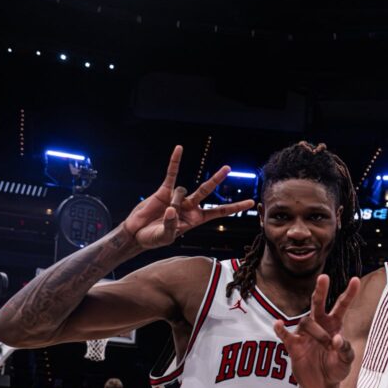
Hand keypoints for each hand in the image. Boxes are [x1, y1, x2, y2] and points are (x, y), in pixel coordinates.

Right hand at [123, 146, 254, 248]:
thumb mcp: (165, 237)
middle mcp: (190, 207)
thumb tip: (173, 209)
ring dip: (173, 202)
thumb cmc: (153, 238)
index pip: (218, 212)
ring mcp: (178, 197)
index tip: (250, 202)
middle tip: (228, 168)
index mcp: (195, 220)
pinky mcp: (164, 190)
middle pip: (206, 190)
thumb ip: (171, 226)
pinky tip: (179, 149)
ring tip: (164, 213)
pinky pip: (171, 174)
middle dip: (216, 179)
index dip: (233, 208)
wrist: (137, 233)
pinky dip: (175, 161)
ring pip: (182, 192)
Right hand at [273, 275, 360, 387]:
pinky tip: (278, 324)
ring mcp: (305, 334)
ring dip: (317, 333)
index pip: (341, 306)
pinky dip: (280, 329)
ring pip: (306, 322)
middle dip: (320, 290)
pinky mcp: (293, 346)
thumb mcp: (346, 361)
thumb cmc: (336, 369)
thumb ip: (345, 350)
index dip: (349, 293)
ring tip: (326, 346)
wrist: (321, 387)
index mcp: (335, 325)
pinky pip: (284, 334)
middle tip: (324, 277)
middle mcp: (319, 325)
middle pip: (317, 303)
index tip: (355, 279)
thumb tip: (337, 340)